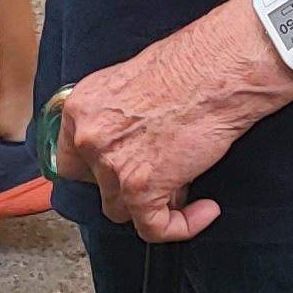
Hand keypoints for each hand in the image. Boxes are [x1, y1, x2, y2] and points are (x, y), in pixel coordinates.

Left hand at [48, 1, 292, 240]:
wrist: (221, 68)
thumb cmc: (190, 64)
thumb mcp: (131, 83)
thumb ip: (116, 118)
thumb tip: (130, 150)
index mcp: (82, 109)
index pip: (70, 159)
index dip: (97, 169)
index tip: (120, 169)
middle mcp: (88, 138)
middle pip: (96, 187)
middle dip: (125, 184)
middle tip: (159, 170)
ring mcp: (113, 166)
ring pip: (122, 210)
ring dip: (152, 202)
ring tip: (186, 183)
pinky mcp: (143, 190)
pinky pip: (154, 229)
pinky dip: (181, 227)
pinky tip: (205, 210)